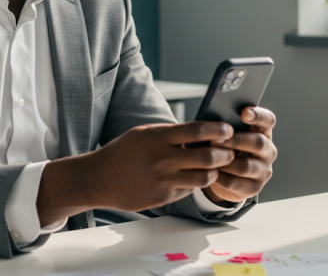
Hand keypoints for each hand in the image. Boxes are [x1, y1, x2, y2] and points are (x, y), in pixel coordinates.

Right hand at [37, 121, 234, 224]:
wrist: (98, 179)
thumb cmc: (121, 153)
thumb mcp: (143, 134)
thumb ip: (169, 134)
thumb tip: (198, 132)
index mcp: (158, 137)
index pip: (198, 131)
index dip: (218, 131)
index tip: (228, 131)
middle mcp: (163, 159)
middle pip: (208, 156)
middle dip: (224, 155)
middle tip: (229, 153)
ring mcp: (164, 180)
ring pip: (204, 177)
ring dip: (214, 173)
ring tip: (214, 168)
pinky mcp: (163, 197)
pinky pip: (188, 191)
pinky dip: (193, 184)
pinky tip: (188, 179)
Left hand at [203, 106, 276, 203]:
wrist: (226, 177)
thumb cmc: (226, 149)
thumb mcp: (227, 136)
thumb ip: (225, 128)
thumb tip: (210, 121)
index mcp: (263, 132)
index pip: (268, 120)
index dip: (259, 116)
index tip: (244, 113)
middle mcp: (268, 151)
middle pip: (259, 143)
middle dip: (235, 141)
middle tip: (215, 140)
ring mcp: (263, 171)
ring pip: (246, 166)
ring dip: (225, 161)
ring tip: (209, 157)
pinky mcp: (254, 188)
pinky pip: (235, 183)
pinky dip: (220, 177)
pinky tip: (209, 172)